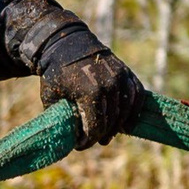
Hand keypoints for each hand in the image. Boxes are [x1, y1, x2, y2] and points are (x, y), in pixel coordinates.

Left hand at [38, 28, 145, 148]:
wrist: (65, 43)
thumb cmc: (55, 72)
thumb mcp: (51, 97)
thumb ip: (61, 117)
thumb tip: (69, 139)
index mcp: (90, 93)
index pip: (95, 127)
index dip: (88, 141)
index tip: (81, 146)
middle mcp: (109, 85)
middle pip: (110, 121)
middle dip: (101, 135)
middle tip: (94, 141)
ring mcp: (119, 77)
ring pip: (125, 110)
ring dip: (117, 125)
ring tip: (108, 135)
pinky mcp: (125, 71)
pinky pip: (137, 94)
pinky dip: (134, 109)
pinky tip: (127, 121)